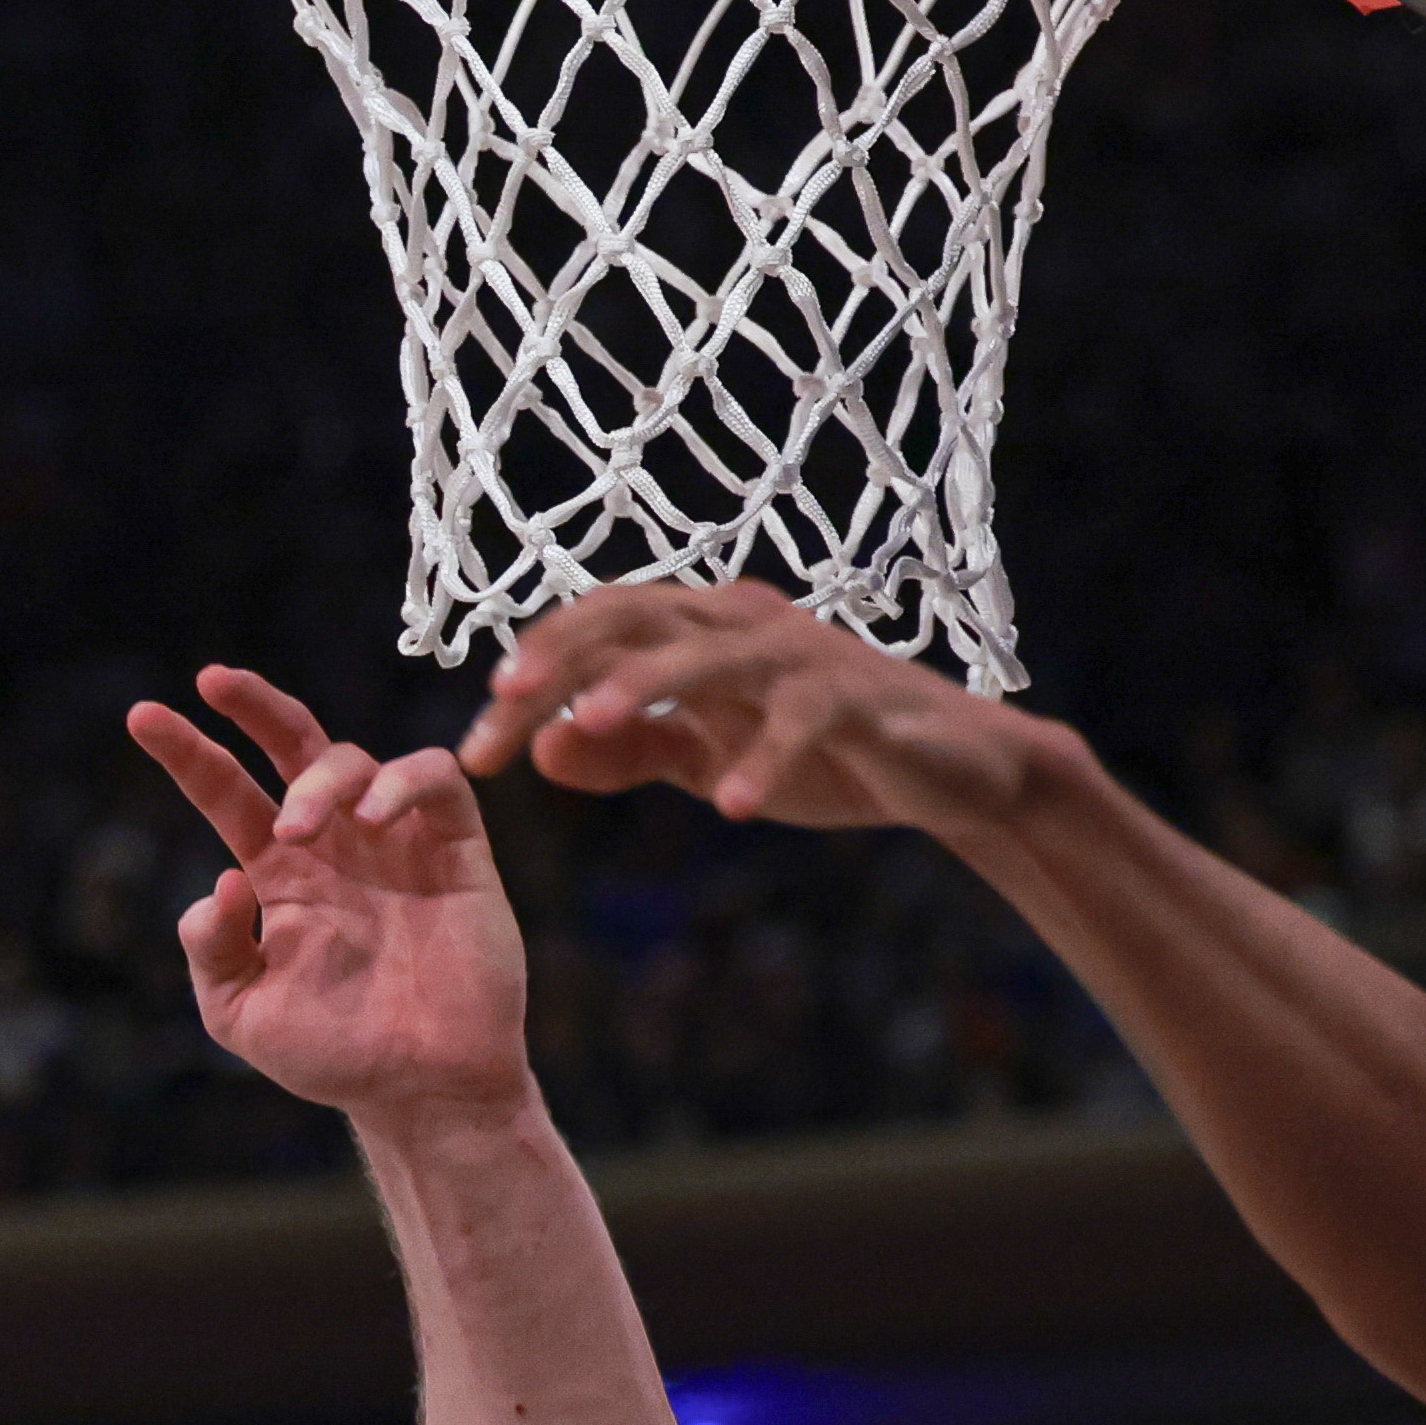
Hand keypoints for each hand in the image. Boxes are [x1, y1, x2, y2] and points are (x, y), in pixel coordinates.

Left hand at [126, 668, 529, 1121]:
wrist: (422, 1090)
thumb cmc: (334, 1055)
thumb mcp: (240, 1012)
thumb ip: (211, 950)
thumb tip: (219, 878)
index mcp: (278, 876)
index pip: (226, 793)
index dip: (187, 754)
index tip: (142, 717)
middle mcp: (334, 846)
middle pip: (293, 748)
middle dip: (254, 705)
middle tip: (214, 680)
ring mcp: (395, 843)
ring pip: (355, 761)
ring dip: (317, 780)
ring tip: (294, 830)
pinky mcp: (456, 850)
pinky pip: (436, 781)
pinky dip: (401, 782)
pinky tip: (370, 819)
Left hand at [455, 582, 1077, 837]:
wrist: (950, 769)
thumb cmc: (820, 750)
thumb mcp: (705, 756)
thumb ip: (629, 749)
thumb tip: (543, 748)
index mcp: (697, 628)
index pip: (595, 630)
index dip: (531, 674)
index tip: (475, 747)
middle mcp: (742, 621)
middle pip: (635, 618)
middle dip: (563, 659)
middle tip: (504, 705)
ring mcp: (801, 653)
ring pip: (710, 651)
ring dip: (647, 683)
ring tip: (593, 722)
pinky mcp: (857, 696)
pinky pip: (803, 719)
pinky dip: (767, 759)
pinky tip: (734, 806)